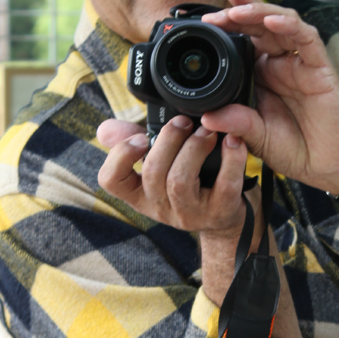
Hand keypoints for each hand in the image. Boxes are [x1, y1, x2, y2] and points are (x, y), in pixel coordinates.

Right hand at [96, 114, 257, 238]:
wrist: (226, 216)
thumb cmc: (188, 182)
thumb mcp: (159, 164)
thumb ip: (134, 142)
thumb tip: (104, 129)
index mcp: (140, 193)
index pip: (111, 181)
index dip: (120, 156)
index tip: (140, 137)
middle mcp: (161, 208)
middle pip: (153, 174)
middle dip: (168, 141)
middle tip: (183, 122)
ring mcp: (190, 214)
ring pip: (180, 182)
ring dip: (194, 148)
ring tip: (207, 131)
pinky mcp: (220, 213)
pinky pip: (224, 186)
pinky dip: (231, 160)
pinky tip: (234, 142)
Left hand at [200, 0, 338, 194]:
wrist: (327, 167)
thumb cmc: (294, 149)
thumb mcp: (256, 137)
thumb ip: (236, 123)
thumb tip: (206, 117)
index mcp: (262, 75)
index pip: (244, 40)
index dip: (227, 25)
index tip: (204, 22)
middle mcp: (280, 64)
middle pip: (260, 24)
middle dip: (237, 11)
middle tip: (213, 13)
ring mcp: (300, 63)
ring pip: (281, 22)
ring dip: (258, 12)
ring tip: (235, 11)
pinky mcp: (320, 67)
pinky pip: (306, 38)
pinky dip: (289, 25)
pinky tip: (272, 20)